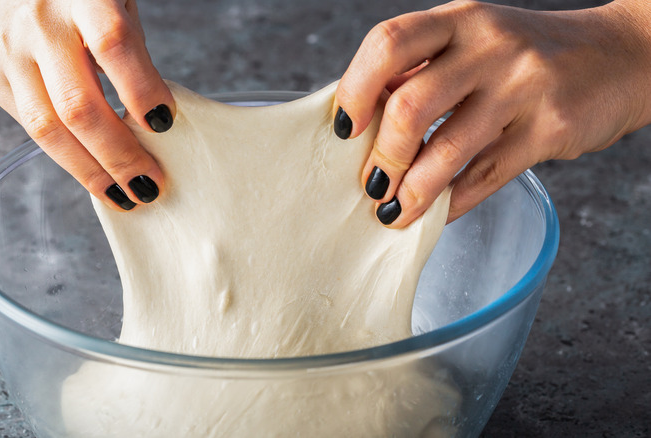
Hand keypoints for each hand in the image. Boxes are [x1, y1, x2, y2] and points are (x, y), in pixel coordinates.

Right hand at [0, 0, 174, 210]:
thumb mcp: (118, 3)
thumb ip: (131, 53)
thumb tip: (152, 122)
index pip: (113, 45)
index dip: (141, 89)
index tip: (164, 124)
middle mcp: (39, 25)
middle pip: (77, 104)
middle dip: (117, 155)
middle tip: (149, 185)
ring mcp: (9, 53)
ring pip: (46, 129)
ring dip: (89, 171)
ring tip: (122, 196)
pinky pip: (31, 127)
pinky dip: (67, 155)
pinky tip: (92, 170)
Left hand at [335, 0, 650, 226]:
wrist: (620, 56)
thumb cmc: (527, 55)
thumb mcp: (474, 41)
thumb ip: (422, 70)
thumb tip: (361, 116)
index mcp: (459, 21)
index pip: (388, 43)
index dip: (355, 89)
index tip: (343, 129)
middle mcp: (489, 47)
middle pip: (410, 106)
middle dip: (382, 157)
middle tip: (371, 184)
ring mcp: (523, 87)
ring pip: (448, 151)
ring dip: (412, 192)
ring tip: (394, 212)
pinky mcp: (550, 129)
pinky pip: (486, 177)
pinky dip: (453, 203)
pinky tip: (435, 215)